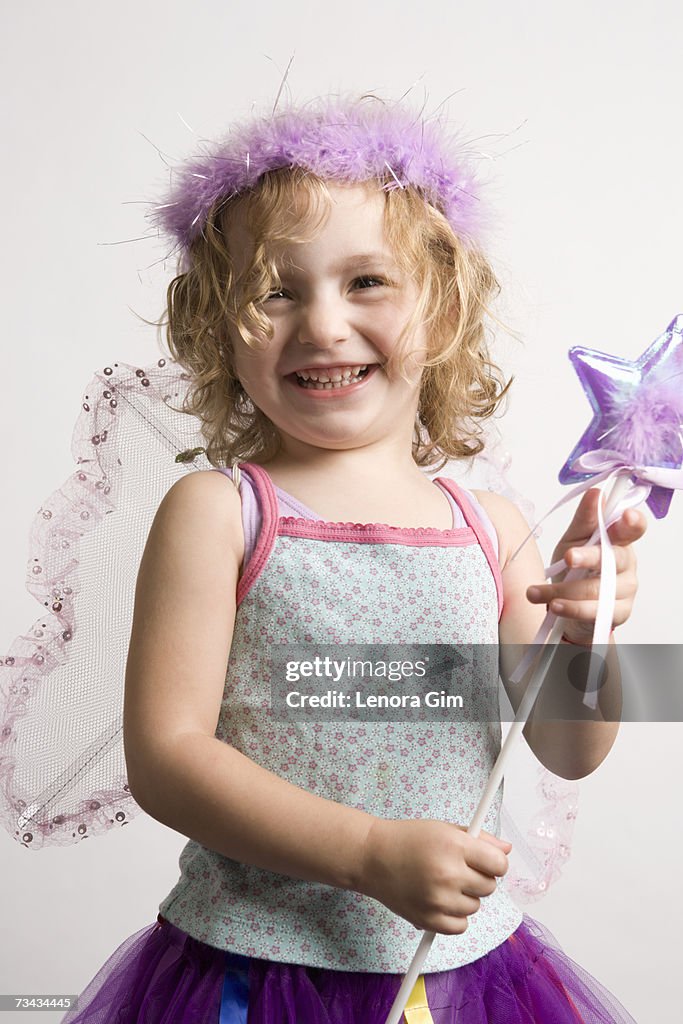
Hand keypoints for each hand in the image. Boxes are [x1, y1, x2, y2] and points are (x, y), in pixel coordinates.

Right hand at [358, 817, 510, 933]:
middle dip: (478, 878)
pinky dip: (454, 917)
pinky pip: (460, 926)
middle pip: (489, 886)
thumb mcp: (444, 828)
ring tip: (442, 883)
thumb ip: (479, 839)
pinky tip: (440, 900)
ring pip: (475, 906)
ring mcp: (438, 899)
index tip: (487, 862)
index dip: (496, 863)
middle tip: (458, 869)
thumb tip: (506, 850)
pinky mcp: (428, 920)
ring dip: (464, 897)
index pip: (498, 864)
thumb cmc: (407, 839)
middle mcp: (448, 873)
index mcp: (454, 846)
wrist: (372, 857)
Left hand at [526, 487, 646, 644]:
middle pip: (613, 558)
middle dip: (589, 557)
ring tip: (535, 592)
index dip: (633, 522)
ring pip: (597, 589)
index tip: (626, 516)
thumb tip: (595, 493)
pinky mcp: (618, 613)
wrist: (569, 606)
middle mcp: (627, 564)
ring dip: (563, 590)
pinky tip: (554, 606)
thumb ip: (585, 520)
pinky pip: (594, 611)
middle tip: (568, 557)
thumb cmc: (575, 567)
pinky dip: (570, 608)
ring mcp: (625, 590)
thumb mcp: (574, 539)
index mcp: (619, 540)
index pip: (634, 528)